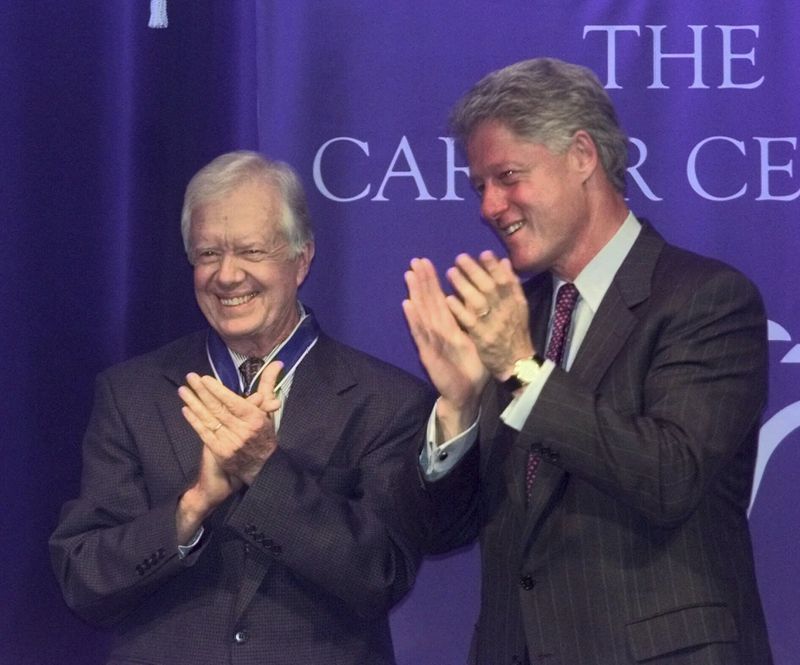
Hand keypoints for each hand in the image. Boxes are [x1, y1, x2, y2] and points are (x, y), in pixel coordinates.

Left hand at [178, 361, 282, 486]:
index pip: (234, 402)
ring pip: (209, 419)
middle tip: (190, 377)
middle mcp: (242, 431)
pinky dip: (194, 420)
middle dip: (202, 391)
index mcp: (255, 419)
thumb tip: (276, 363)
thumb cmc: (263, 435)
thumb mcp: (268, 411)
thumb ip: (268, 386)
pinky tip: (186, 409)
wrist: (261, 467)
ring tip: (183, 390)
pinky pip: (204, 433)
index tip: (205, 379)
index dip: (218, 390)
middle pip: (218, 408)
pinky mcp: (220, 452)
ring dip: (194, 403)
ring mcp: (230, 442)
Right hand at [403, 257, 488, 438]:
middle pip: (428, 301)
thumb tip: (480, 298)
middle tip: (415, 260)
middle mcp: (438, 330)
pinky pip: (420, 334)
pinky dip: (413, 319)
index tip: (426, 262)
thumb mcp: (476, 340)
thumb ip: (474, 320)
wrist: (465, 395)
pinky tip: (407, 304)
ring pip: (422, 313)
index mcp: (449, 326)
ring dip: (415, 294)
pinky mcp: (428, 353)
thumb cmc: (471, 369)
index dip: (432, 281)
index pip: (439, 299)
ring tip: (409, 275)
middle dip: (422, 281)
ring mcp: (431, 341)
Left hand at [445, 251, 533, 378]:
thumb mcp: (519, 308)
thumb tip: (505, 261)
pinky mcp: (482, 338)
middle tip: (459, 258)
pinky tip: (448, 298)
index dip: (494, 266)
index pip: (506, 280)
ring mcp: (494, 325)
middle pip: (490, 287)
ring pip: (478, 301)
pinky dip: (459, 309)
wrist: (516, 363)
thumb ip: (512, 285)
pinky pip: (469, 321)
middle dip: (475, 270)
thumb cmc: (515, 333)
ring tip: (450, 272)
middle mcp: (507, 311)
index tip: (483, 253)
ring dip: (464, 285)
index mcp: (516, 302)